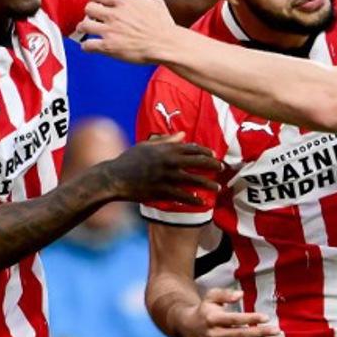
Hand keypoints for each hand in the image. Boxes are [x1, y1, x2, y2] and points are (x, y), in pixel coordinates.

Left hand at [77, 0, 175, 63]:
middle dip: (89, 12)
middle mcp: (114, 15)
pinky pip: (88, 45)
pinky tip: (90, 46)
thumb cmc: (163, 23)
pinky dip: (86, 46)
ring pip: (84, 25)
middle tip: (93, 17)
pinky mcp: (109, 47)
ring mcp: (110, 31)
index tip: (98, 4)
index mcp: (123, 2)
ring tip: (86, 30)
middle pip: (88, 8)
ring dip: (84, 27)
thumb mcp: (153, 1)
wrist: (166, 45)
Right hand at [105, 133, 221, 205]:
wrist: (114, 177)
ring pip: (193, 181)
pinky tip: (201, 201)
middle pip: (197, 163)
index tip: (213, 155)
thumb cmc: (129, 160)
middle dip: (212, 165)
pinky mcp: (161, 191)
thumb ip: (166, 140)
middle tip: (221, 169)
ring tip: (217, 188)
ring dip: (207, 184)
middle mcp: (168, 162)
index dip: (205, 152)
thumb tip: (182, 135)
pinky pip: (181, 196)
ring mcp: (165, 177)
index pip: (191, 148)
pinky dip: (192, 199)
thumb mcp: (146, 146)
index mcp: (165, 149)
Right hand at [175, 287, 281, 336]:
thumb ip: (225, 294)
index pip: (234, 320)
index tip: (266, 317)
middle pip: (240, 336)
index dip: (250, 319)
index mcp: (212, 319)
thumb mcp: (212, 295)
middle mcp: (215, 335)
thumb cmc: (206, 309)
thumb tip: (240, 294)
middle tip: (276, 331)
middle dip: (260, 334)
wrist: (192, 328)